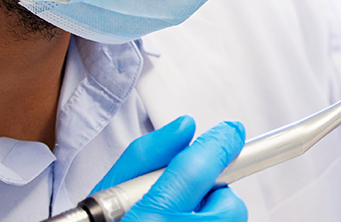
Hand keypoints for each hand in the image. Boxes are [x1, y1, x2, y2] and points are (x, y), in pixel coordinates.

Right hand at [94, 116, 249, 221]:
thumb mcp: (109, 193)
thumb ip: (146, 156)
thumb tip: (185, 129)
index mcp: (149, 220)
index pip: (196, 170)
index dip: (218, 145)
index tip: (230, 133)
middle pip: (228, 202)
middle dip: (213, 193)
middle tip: (181, 197)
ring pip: (231, 221)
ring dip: (212, 214)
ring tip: (174, 219)